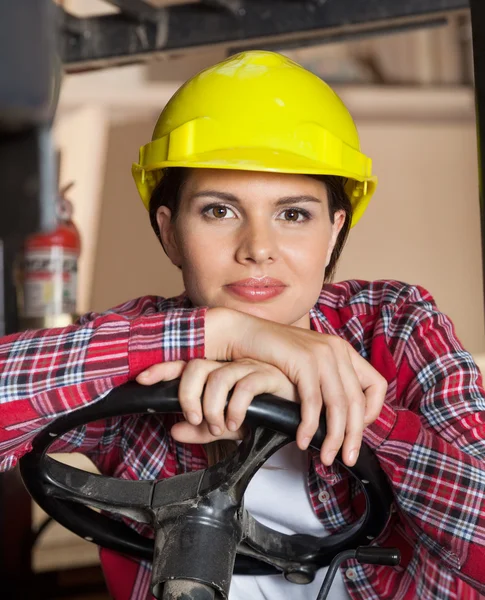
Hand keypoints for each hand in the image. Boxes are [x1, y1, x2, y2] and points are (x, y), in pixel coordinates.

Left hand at [137, 358, 298, 445]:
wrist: (301, 412)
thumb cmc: (267, 415)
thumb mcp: (229, 427)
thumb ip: (203, 429)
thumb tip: (174, 431)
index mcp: (218, 374)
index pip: (185, 367)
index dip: (162, 370)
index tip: (141, 379)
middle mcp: (230, 365)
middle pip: (196, 368)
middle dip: (188, 396)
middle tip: (197, 419)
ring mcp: (248, 366)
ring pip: (217, 377)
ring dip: (212, 407)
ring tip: (219, 426)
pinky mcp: (268, 374)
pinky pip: (244, 386)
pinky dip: (236, 408)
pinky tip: (237, 423)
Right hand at [203, 308, 387, 465]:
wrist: (245, 334)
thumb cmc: (274, 354)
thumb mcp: (309, 365)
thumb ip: (327, 382)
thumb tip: (341, 416)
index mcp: (343, 351)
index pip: (377, 385)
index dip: (372, 412)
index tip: (356, 430)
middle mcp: (337, 350)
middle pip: (357, 402)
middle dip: (354, 436)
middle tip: (347, 459)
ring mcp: (322, 354)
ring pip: (338, 405)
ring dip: (334, 437)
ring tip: (325, 457)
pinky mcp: (303, 361)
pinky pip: (312, 402)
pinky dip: (309, 426)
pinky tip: (301, 440)